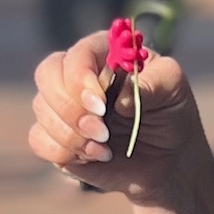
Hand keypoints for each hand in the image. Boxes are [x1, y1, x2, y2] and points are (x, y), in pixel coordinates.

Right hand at [28, 32, 205, 202]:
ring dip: (72, 135)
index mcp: (105, 53)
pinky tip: (93, 157)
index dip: (80, 78)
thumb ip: (156, 82)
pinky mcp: (56, 135)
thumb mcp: (174, 90)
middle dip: (70, 108)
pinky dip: (63, 151)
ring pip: (42, 109)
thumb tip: (120, 97)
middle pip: (46, 75)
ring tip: (106, 149)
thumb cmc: (171, 115)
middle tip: (102, 131)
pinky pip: (38, 139)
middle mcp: (77, 74)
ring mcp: (63, 104)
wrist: (167, 160)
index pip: (77, 54)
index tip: (101, 105)